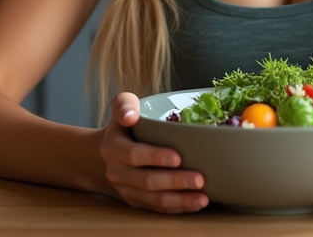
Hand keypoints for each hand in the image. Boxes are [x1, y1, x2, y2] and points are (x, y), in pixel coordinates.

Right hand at [98, 92, 208, 213]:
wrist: (110, 153)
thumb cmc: (125, 126)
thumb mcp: (121, 107)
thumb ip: (124, 104)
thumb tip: (130, 116)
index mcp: (113, 148)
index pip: (133, 154)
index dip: (155, 157)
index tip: (178, 157)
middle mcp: (117, 172)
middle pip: (147, 181)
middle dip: (175, 181)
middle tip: (199, 179)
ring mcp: (127, 190)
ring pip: (154, 199)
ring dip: (180, 200)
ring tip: (202, 197)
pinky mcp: (137, 202)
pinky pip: (158, 208)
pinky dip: (178, 208)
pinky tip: (196, 203)